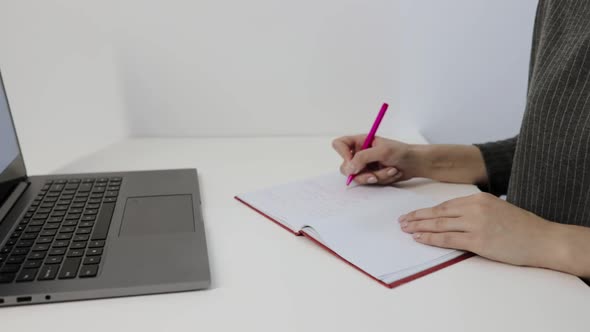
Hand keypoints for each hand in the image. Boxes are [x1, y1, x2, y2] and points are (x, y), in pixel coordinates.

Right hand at [332, 135, 416, 184]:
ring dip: (376, 176)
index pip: (340, 145)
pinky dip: (381, 179)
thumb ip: (363, 158)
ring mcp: (364, 166)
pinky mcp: (370, 175)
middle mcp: (359, 153)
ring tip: (390, 170)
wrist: (415, 163)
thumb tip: (349, 168)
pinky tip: (392, 172)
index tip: (352, 162)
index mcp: (360, 141)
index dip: (342, 153)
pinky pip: (368, 182)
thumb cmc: (401, 151)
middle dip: (361, 173)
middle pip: (346, 166)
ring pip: (358, 177)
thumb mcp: (382, 151)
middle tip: (373, 175)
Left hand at [398, 193, 560, 267]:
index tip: (413, 214)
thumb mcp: (496, 209)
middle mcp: (475, 208)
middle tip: (401, 221)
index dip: (426, 210)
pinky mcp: (478, 241)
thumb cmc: (521, 226)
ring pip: (439, 225)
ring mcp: (476, 224)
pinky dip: (431, 239)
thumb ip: (475, 210)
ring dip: (419, 227)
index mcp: (478, 198)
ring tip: (405, 229)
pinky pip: (448, 239)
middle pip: (438, 213)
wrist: (543, 239)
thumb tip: (451, 217)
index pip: (445, 204)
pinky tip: (419, 238)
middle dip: (417, 217)